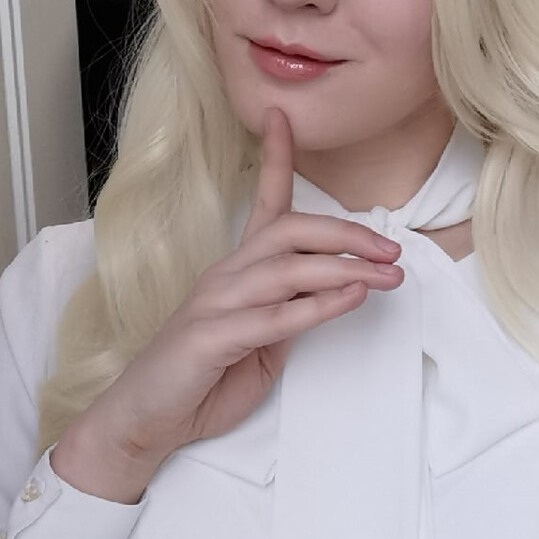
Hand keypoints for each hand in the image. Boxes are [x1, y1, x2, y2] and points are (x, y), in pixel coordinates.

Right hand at [84, 106, 403, 467]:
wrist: (146, 422)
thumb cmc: (200, 382)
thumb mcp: (259, 344)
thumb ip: (290, 314)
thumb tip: (332, 297)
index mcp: (236, 273)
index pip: (262, 203)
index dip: (275, 157)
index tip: (283, 116)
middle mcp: (225, 277)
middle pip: (289, 230)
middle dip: (345, 233)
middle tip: (391, 248)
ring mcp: (216, 305)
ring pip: (287, 268)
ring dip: (344, 268)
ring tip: (388, 274)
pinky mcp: (212, 338)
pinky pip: (275, 316)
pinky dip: (320, 305)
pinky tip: (352, 297)